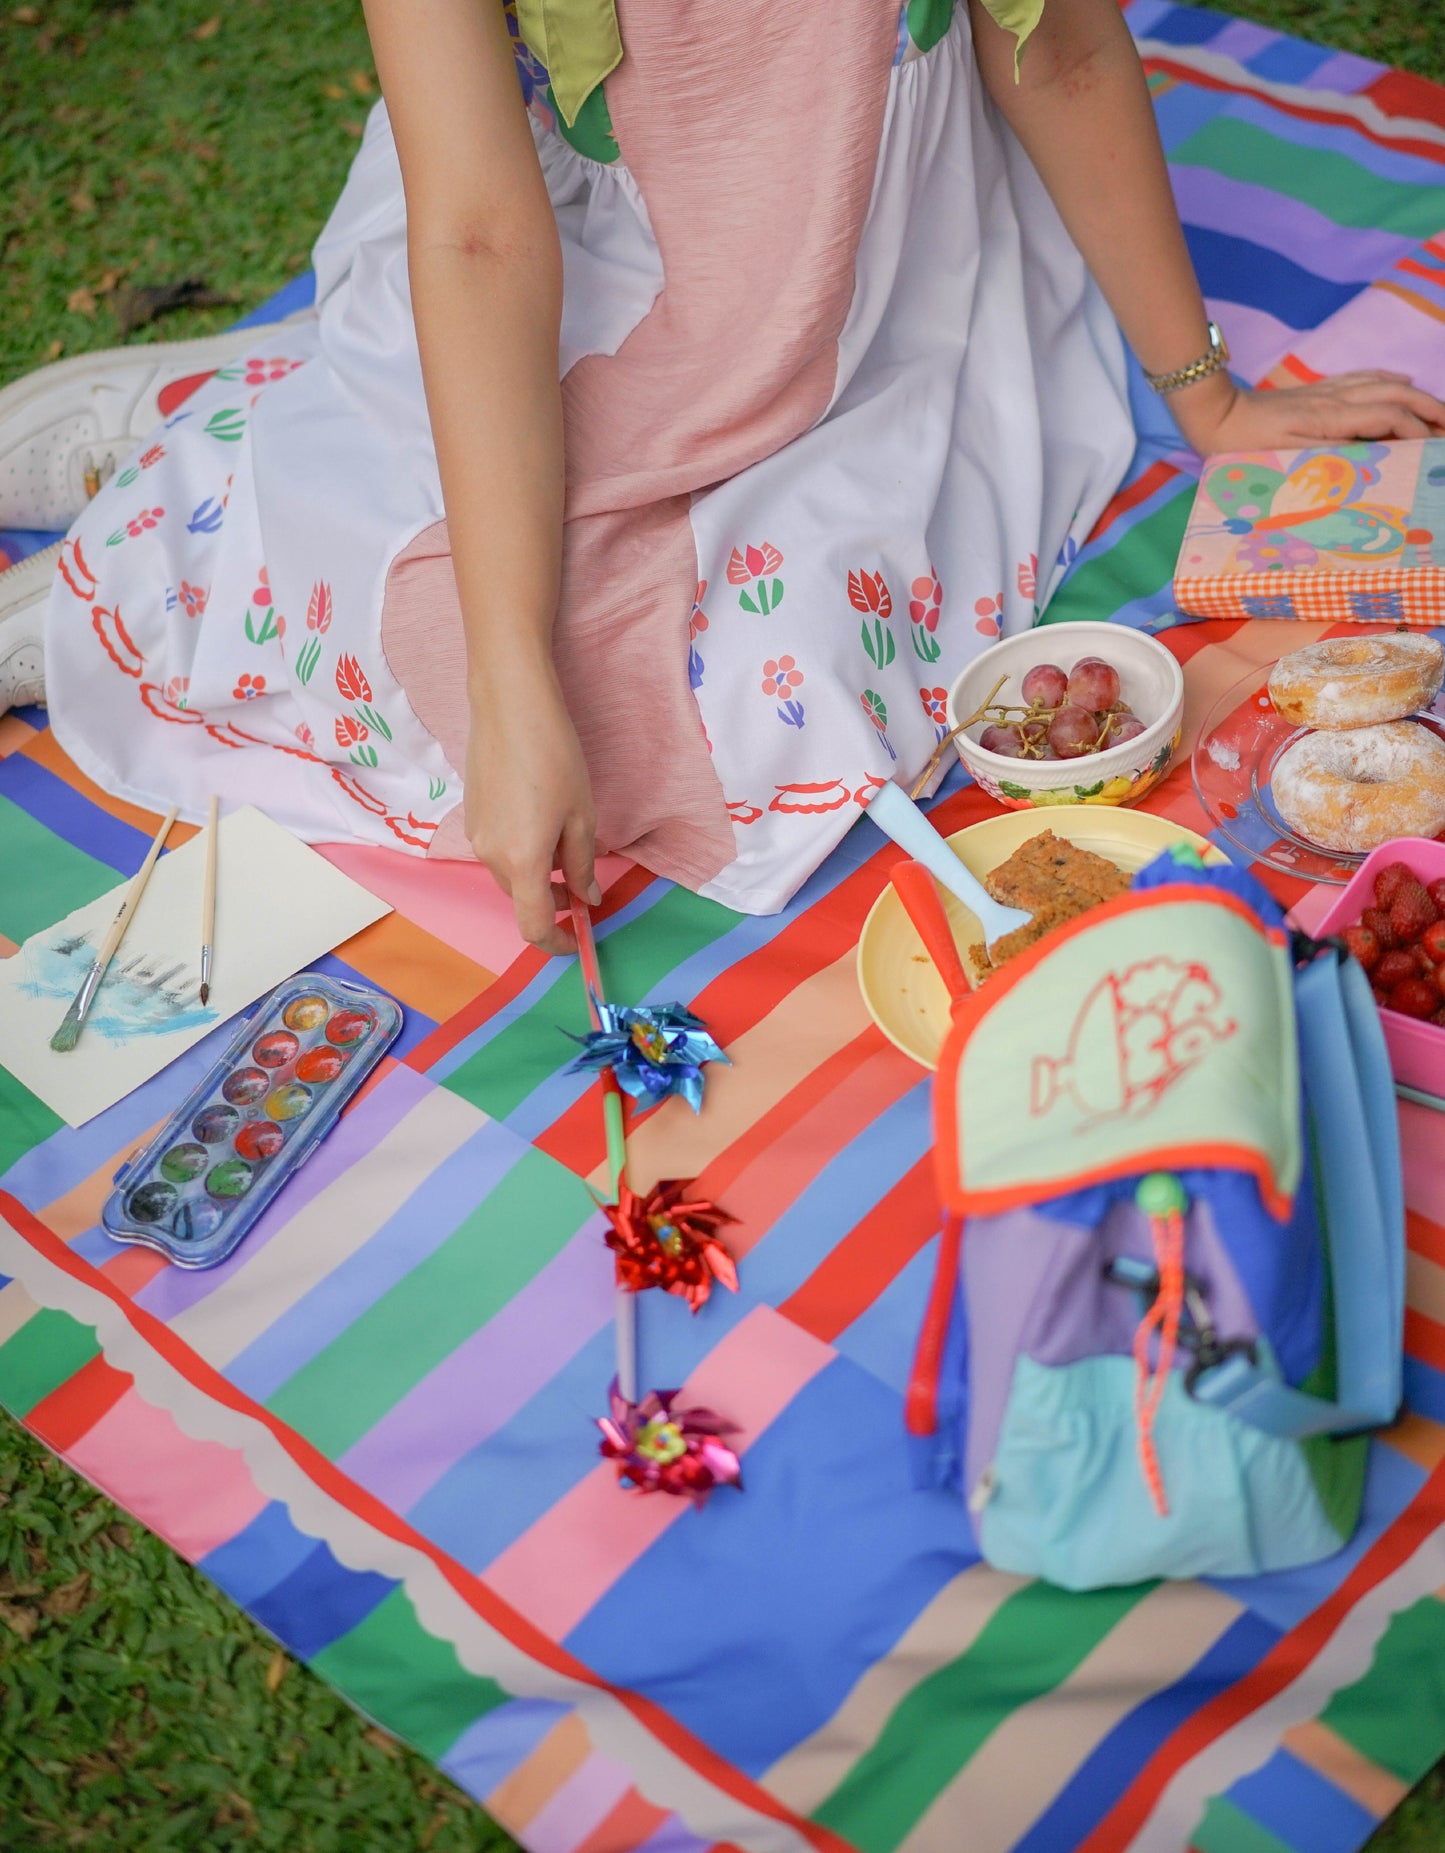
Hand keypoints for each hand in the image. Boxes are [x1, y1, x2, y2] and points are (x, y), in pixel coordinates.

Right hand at [464, 664, 598, 954]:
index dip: (558, 942)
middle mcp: (490, 856)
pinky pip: (498, 850)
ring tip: (563, 836)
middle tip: (583, 877)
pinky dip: (521, 852)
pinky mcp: (470, 816)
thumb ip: (583, 864)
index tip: (579, 938)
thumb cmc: (554, 755)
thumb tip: (585, 898)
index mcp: (522, 862)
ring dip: (537, 873)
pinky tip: (539, 816)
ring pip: (510, 875)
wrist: (509, 704)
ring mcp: (476, 836)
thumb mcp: (581, 814)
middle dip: (552, 899)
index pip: (534, 926)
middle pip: (522, 899)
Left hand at [1171, 369, 1444, 456]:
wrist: (1214, 417)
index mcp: (1331, 418)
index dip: (1416, 431)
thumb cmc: (1244, 448)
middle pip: (1396, 395)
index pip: (1389, 417)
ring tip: (1437, 411)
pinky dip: (1388, 381)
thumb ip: (1329, 459)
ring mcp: (1326, 391)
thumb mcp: (1286, 461)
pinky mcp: (1316, 390)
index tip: (1433, 450)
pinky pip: (1362, 378)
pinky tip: (1400, 385)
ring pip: (1383, 384)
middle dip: (1429, 409)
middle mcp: (1335, 399)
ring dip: (1415, 396)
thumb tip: (1370, 456)